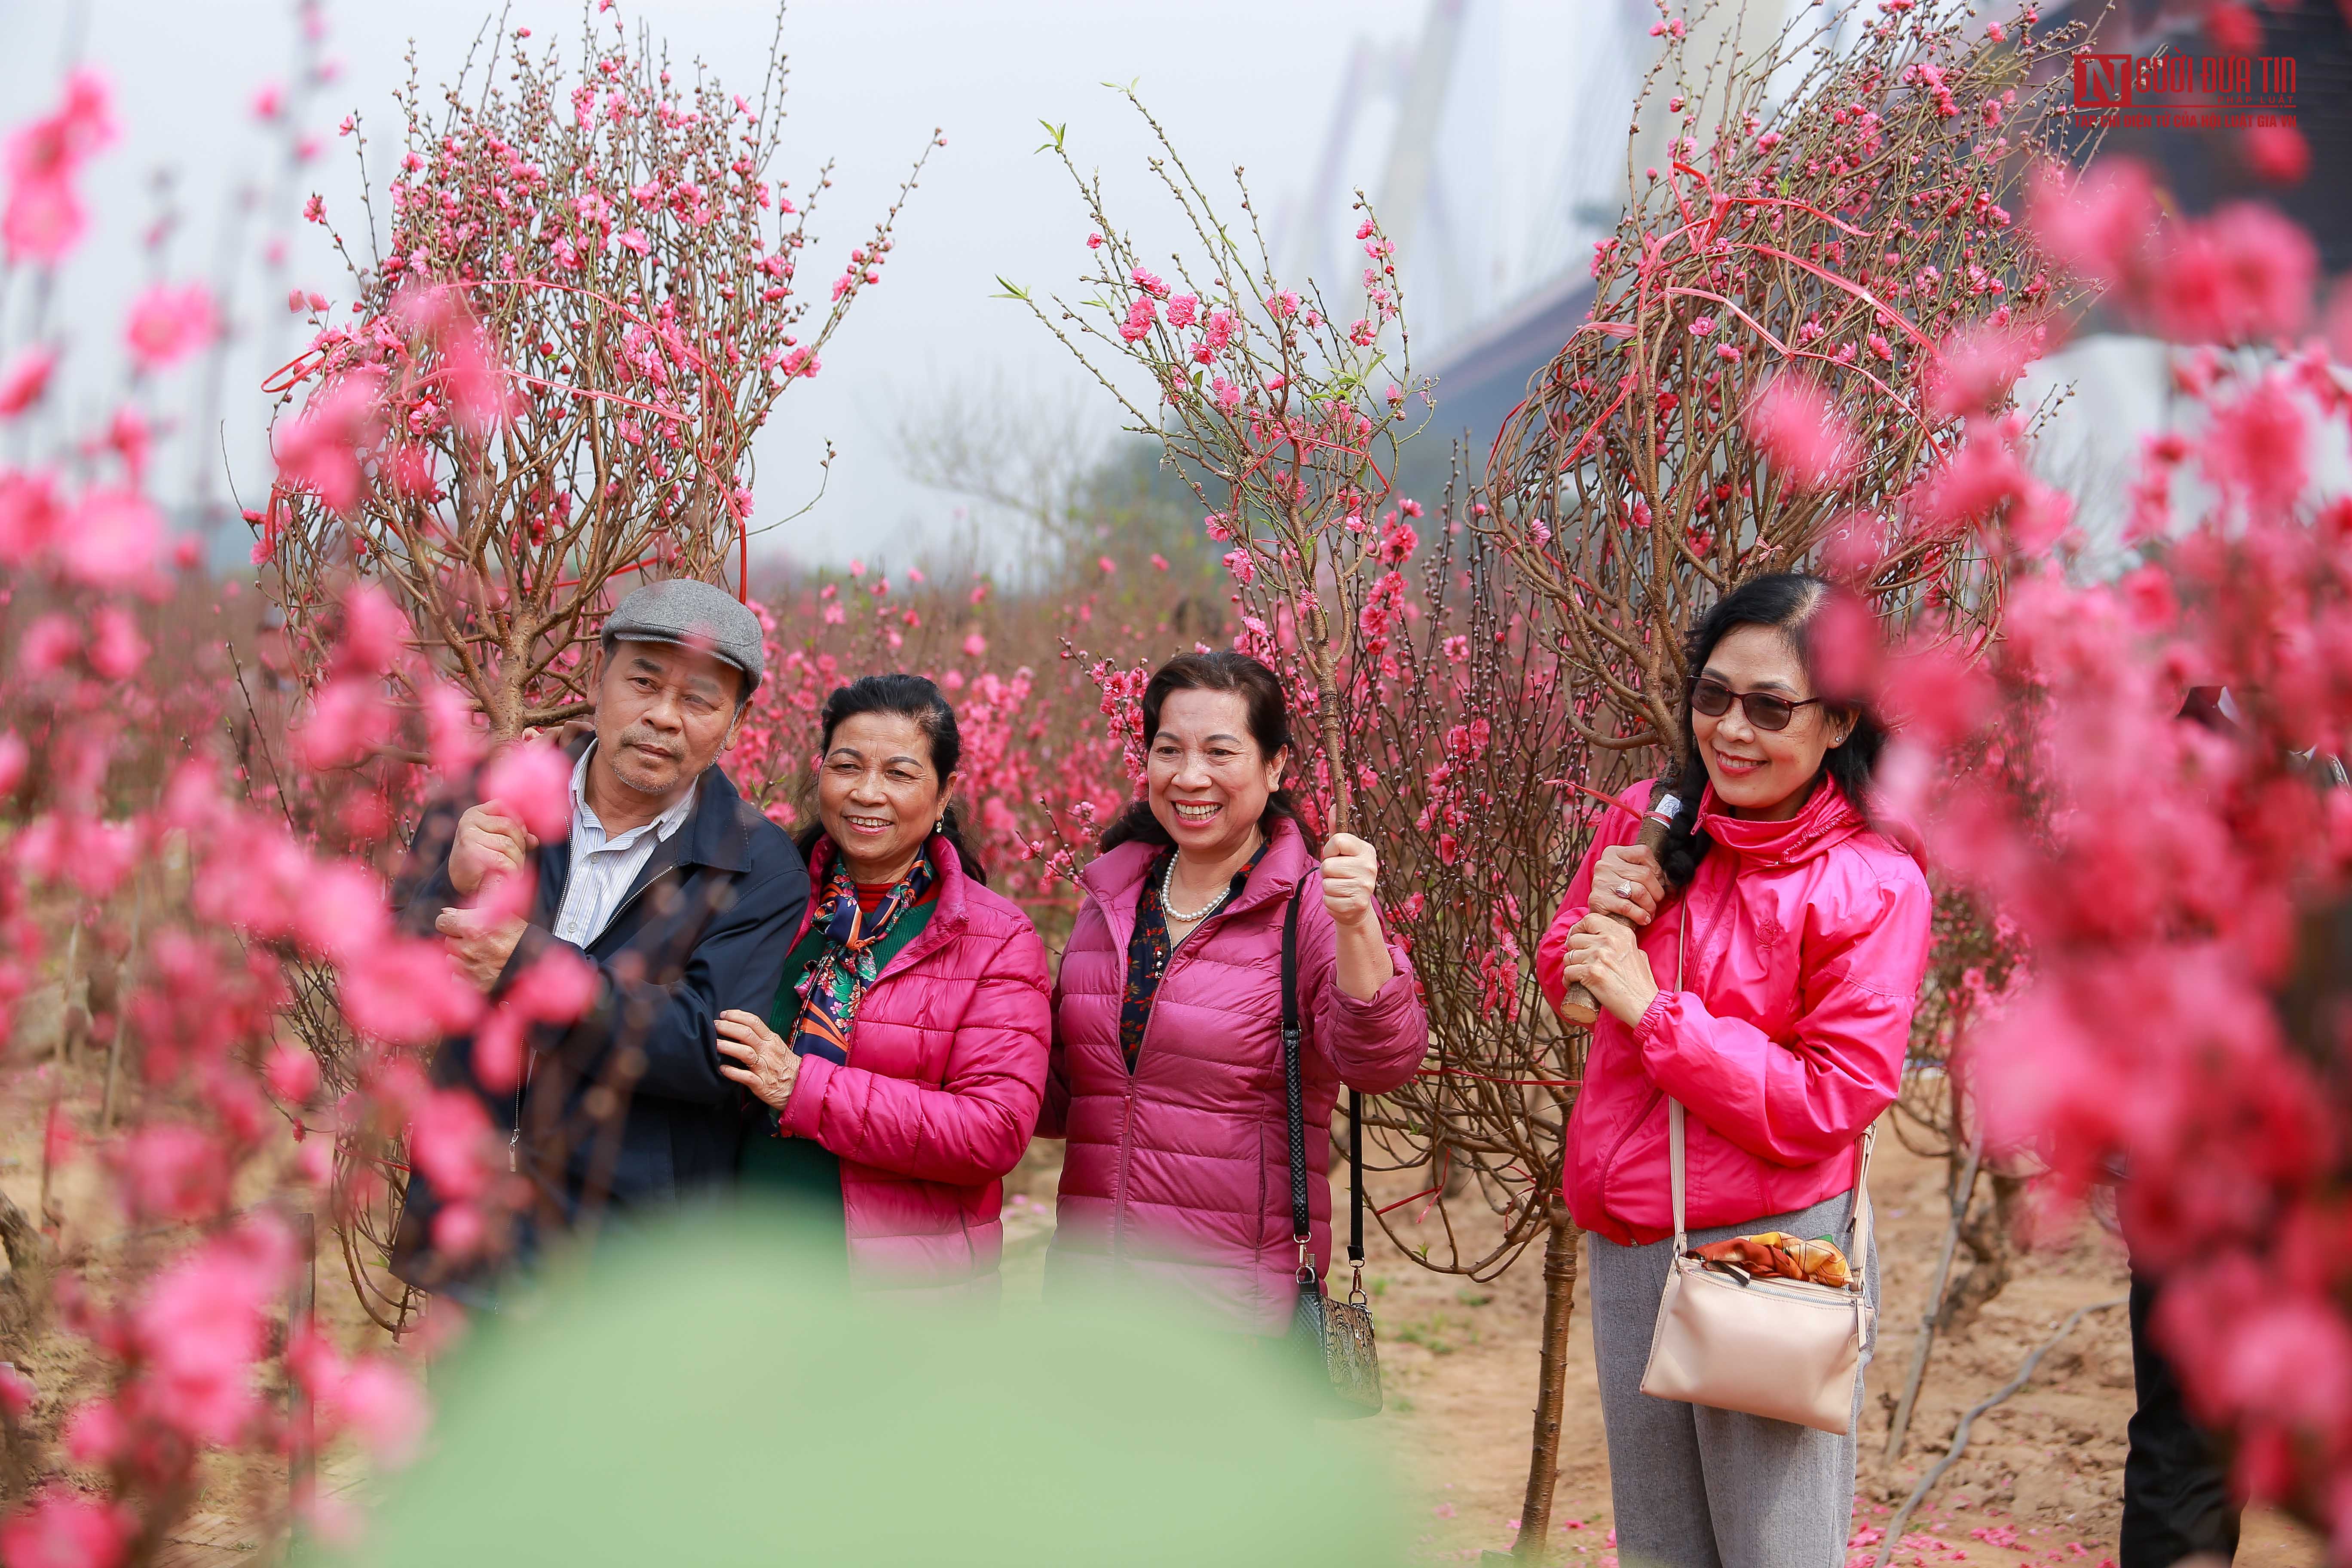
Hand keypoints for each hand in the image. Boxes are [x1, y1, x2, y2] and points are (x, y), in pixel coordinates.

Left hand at [436, 904, 526, 991]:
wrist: (539, 966)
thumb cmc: (523, 939)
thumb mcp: (504, 915)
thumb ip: (473, 911)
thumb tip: (446, 912)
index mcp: (473, 928)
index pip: (442, 921)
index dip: (450, 922)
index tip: (458, 924)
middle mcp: (467, 949)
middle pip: (447, 941)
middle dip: (459, 940)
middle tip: (477, 941)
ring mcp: (469, 969)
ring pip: (451, 960)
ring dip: (461, 957)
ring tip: (481, 955)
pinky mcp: (472, 985)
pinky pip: (456, 977)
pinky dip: (464, 975)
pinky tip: (480, 969)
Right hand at [449, 803, 537, 896]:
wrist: (458, 879)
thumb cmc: (479, 857)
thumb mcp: (496, 841)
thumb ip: (514, 836)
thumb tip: (534, 840)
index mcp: (474, 813)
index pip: (502, 805)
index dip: (517, 819)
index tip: (523, 835)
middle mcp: (468, 821)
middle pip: (508, 825)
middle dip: (521, 843)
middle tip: (520, 857)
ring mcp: (468, 835)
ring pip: (507, 844)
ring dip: (518, 859)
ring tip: (517, 868)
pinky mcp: (470, 852)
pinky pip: (502, 859)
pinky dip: (512, 869)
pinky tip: (512, 874)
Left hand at [716, 1009, 800, 1109]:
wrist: (800, 1087)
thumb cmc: (785, 1066)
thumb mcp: (776, 1047)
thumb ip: (760, 1038)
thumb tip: (738, 1029)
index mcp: (772, 1040)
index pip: (754, 1022)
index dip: (737, 1016)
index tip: (723, 1015)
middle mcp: (768, 1051)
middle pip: (747, 1034)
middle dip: (728, 1028)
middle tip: (714, 1026)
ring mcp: (765, 1068)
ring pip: (746, 1053)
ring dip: (729, 1047)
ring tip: (715, 1044)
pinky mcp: (761, 1084)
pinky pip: (746, 1077)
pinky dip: (733, 1072)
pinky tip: (723, 1069)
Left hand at [1320, 832, 1381, 929]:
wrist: (1357, 907)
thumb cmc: (1346, 873)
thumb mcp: (1343, 850)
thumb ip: (1337, 829)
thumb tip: (1334, 806)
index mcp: (1366, 850)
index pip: (1338, 840)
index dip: (1329, 850)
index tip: (1335, 856)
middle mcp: (1369, 867)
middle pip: (1328, 865)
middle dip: (1327, 871)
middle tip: (1338, 875)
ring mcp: (1365, 887)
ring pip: (1327, 883)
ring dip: (1328, 887)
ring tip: (1340, 887)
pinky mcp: (1357, 904)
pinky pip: (1328, 899)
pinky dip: (1330, 901)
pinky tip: (1341, 899)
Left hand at [1558, 912, 1660, 1028]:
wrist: (1644, 1004)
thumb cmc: (1641, 984)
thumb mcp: (1637, 953)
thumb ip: (1623, 943)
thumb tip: (1608, 939)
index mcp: (1621, 933)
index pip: (1590, 919)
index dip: (1579, 929)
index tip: (1577, 940)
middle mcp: (1609, 941)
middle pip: (1575, 939)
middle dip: (1573, 951)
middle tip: (1579, 962)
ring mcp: (1599, 956)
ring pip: (1569, 956)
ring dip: (1571, 967)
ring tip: (1579, 975)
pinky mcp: (1591, 973)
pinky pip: (1567, 972)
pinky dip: (1568, 980)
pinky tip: (1574, 984)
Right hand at [1588, 843, 1664, 926]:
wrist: (1597, 916)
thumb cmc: (1617, 892)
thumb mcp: (1629, 874)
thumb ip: (1646, 871)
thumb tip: (1670, 881)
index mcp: (1613, 853)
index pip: (1643, 852)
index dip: (1656, 870)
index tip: (1658, 882)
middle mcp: (1605, 865)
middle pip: (1645, 874)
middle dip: (1656, 892)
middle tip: (1656, 902)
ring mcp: (1601, 881)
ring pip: (1639, 891)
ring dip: (1650, 906)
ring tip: (1650, 912)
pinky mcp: (1599, 899)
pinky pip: (1628, 907)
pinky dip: (1640, 915)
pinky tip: (1643, 918)